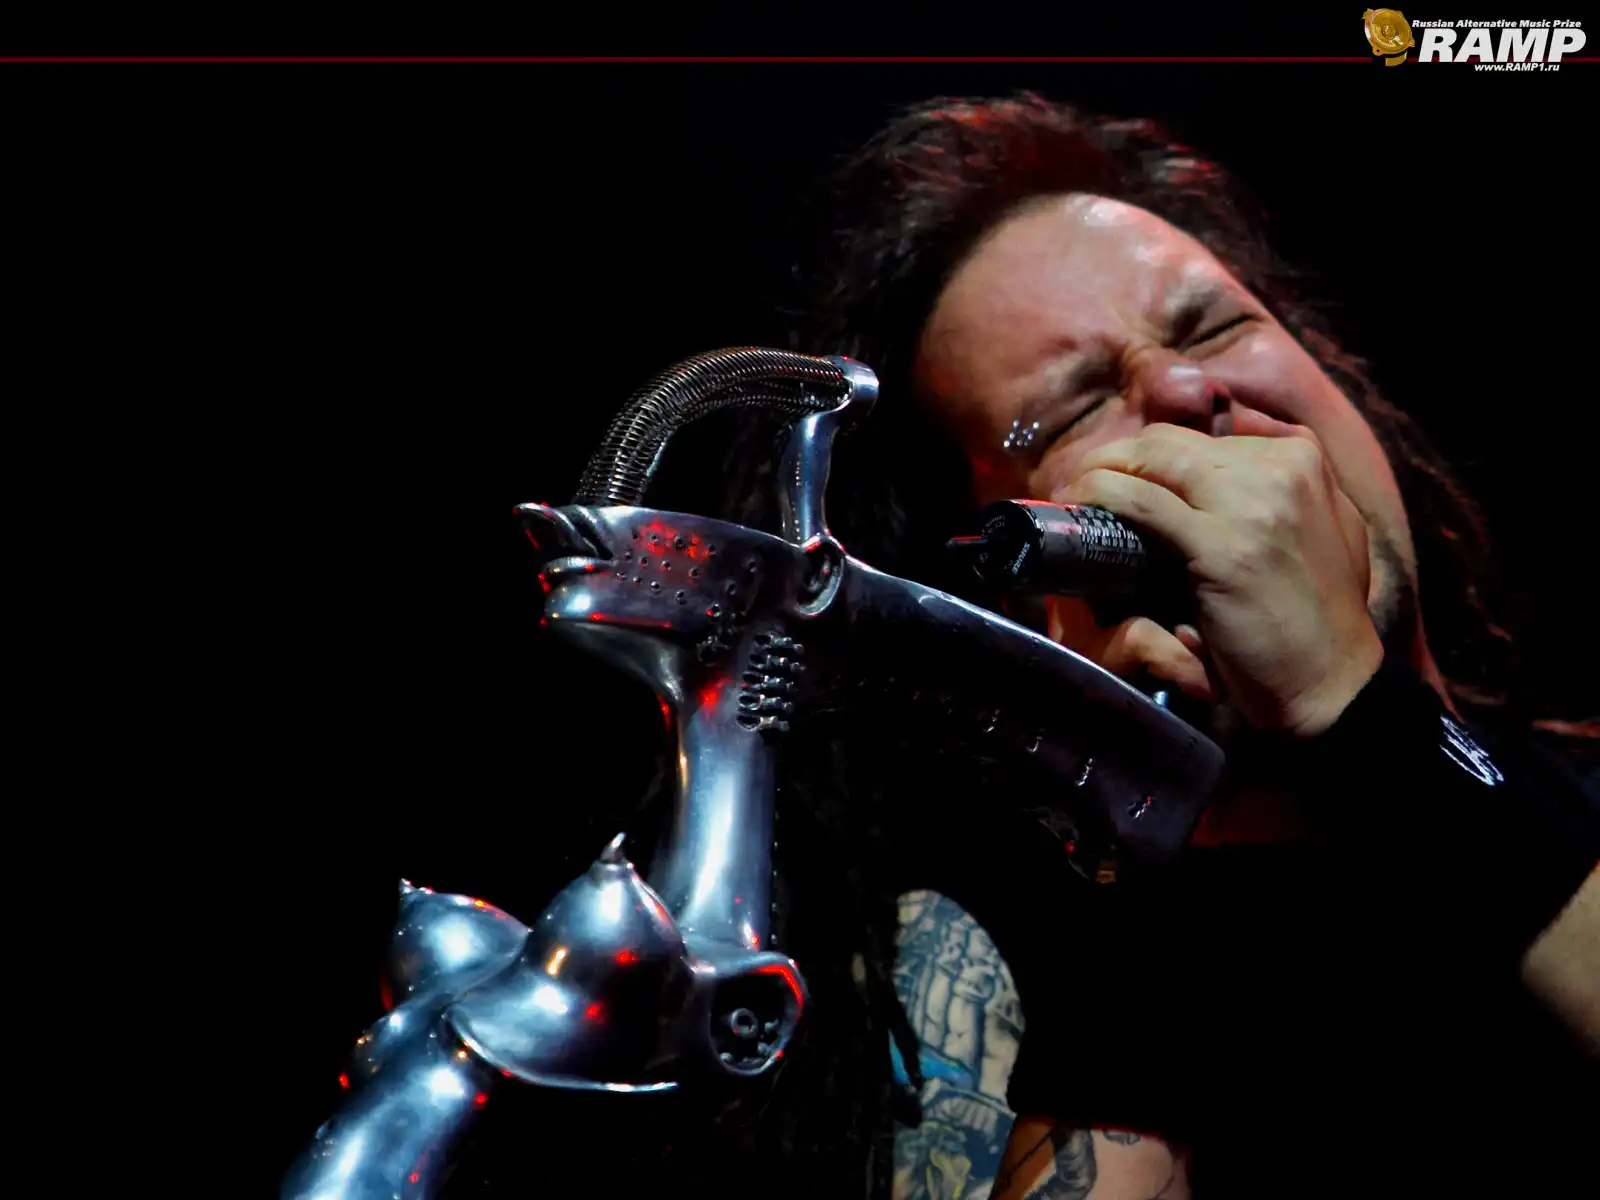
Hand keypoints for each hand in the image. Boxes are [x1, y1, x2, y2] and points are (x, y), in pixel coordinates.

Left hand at [1051, 411, 1382, 736]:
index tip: (1123, 476)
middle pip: (1170, 441)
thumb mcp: (1320, 528)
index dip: (1153, 456)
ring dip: (1101, 470)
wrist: (1332, 681)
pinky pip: (1142, 501)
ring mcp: (1253, 504)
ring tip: (1075, 494)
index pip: (1202, 439)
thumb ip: (1280, 491)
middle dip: (1118, 457)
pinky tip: (1080, 505)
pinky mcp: (1222, 546)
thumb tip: (1226, 465)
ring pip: (1152, 459)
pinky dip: (1101, 495)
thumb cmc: (1317, 616)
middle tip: (1084, 483)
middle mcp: (1280, 468)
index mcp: (1300, 457)